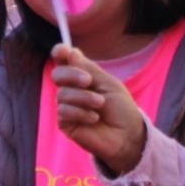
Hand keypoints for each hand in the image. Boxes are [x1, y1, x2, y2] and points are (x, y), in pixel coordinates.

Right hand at [51, 44, 148, 174]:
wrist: (127, 135)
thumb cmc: (121, 109)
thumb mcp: (108, 84)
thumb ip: (89, 69)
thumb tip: (70, 52)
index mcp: (82, 76)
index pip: (64, 61)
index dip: (59, 53)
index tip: (62, 50)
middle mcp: (71, 89)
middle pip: (57, 74)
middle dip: (72, 75)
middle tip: (88, 81)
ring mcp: (67, 106)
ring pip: (62, 94)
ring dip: (83, 98)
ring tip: (100, 104)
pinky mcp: (65, 123)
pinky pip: (63, 111)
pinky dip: (80, 113)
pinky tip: (94, 118)